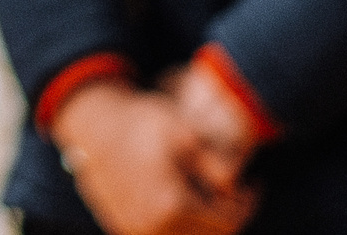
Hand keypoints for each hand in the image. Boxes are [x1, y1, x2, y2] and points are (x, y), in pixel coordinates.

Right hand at [51, 79, 258, 234]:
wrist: (92, 125)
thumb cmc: (140, 123)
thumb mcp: (184, 131)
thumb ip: (216, 162)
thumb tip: (235, 186)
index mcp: (173, 206)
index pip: (229, 221)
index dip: (247, 202)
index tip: (253, 183)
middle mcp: (154, 227)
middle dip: (228, 215)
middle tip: (235, 193)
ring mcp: (136, 230)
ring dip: (204, 222)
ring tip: (210, 195)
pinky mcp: (123, 228)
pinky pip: (163, 234)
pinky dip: (179, 224)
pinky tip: (182, 198)